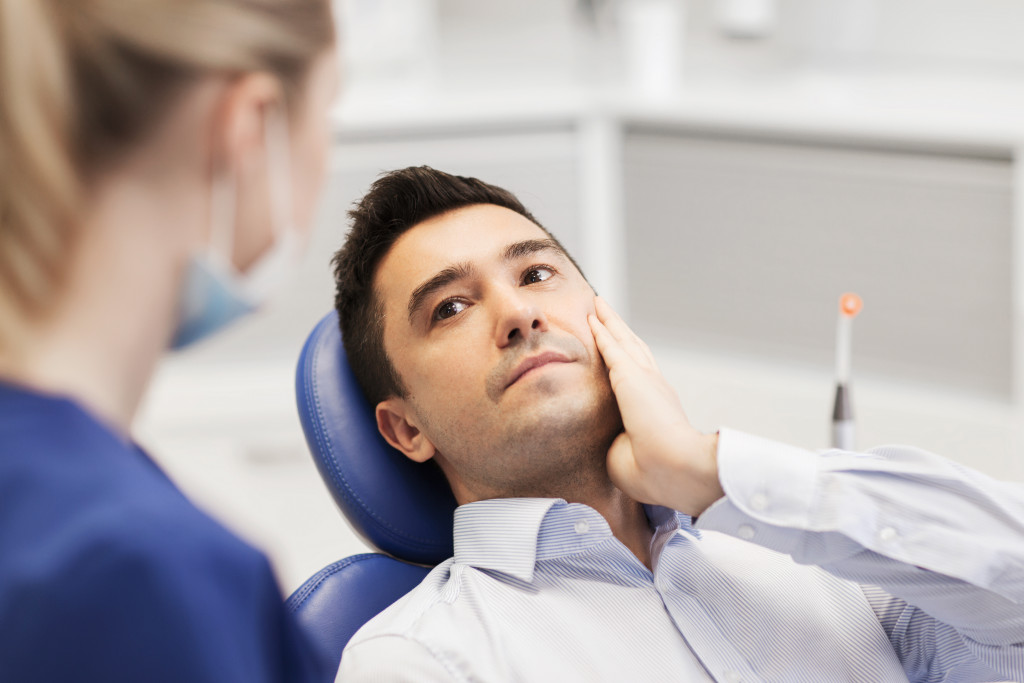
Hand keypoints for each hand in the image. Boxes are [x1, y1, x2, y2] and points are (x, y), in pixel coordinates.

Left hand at [588, 296, 723, 515]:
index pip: (640, 380)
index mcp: (655, 410)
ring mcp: (644, 379)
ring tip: (599, 305)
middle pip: (634, 350)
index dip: (629, 363)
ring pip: (623, 341)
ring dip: (610, 322)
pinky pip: (610, 346)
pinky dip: (601, 329)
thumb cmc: (654, 474)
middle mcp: (654, 388)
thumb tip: (611, 437)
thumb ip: (615, 442)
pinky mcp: (630, 375)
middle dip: (620, 332)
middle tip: (608, 314)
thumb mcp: (625, 457)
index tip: (620, 352)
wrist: (674, 469)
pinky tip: (592, 315)